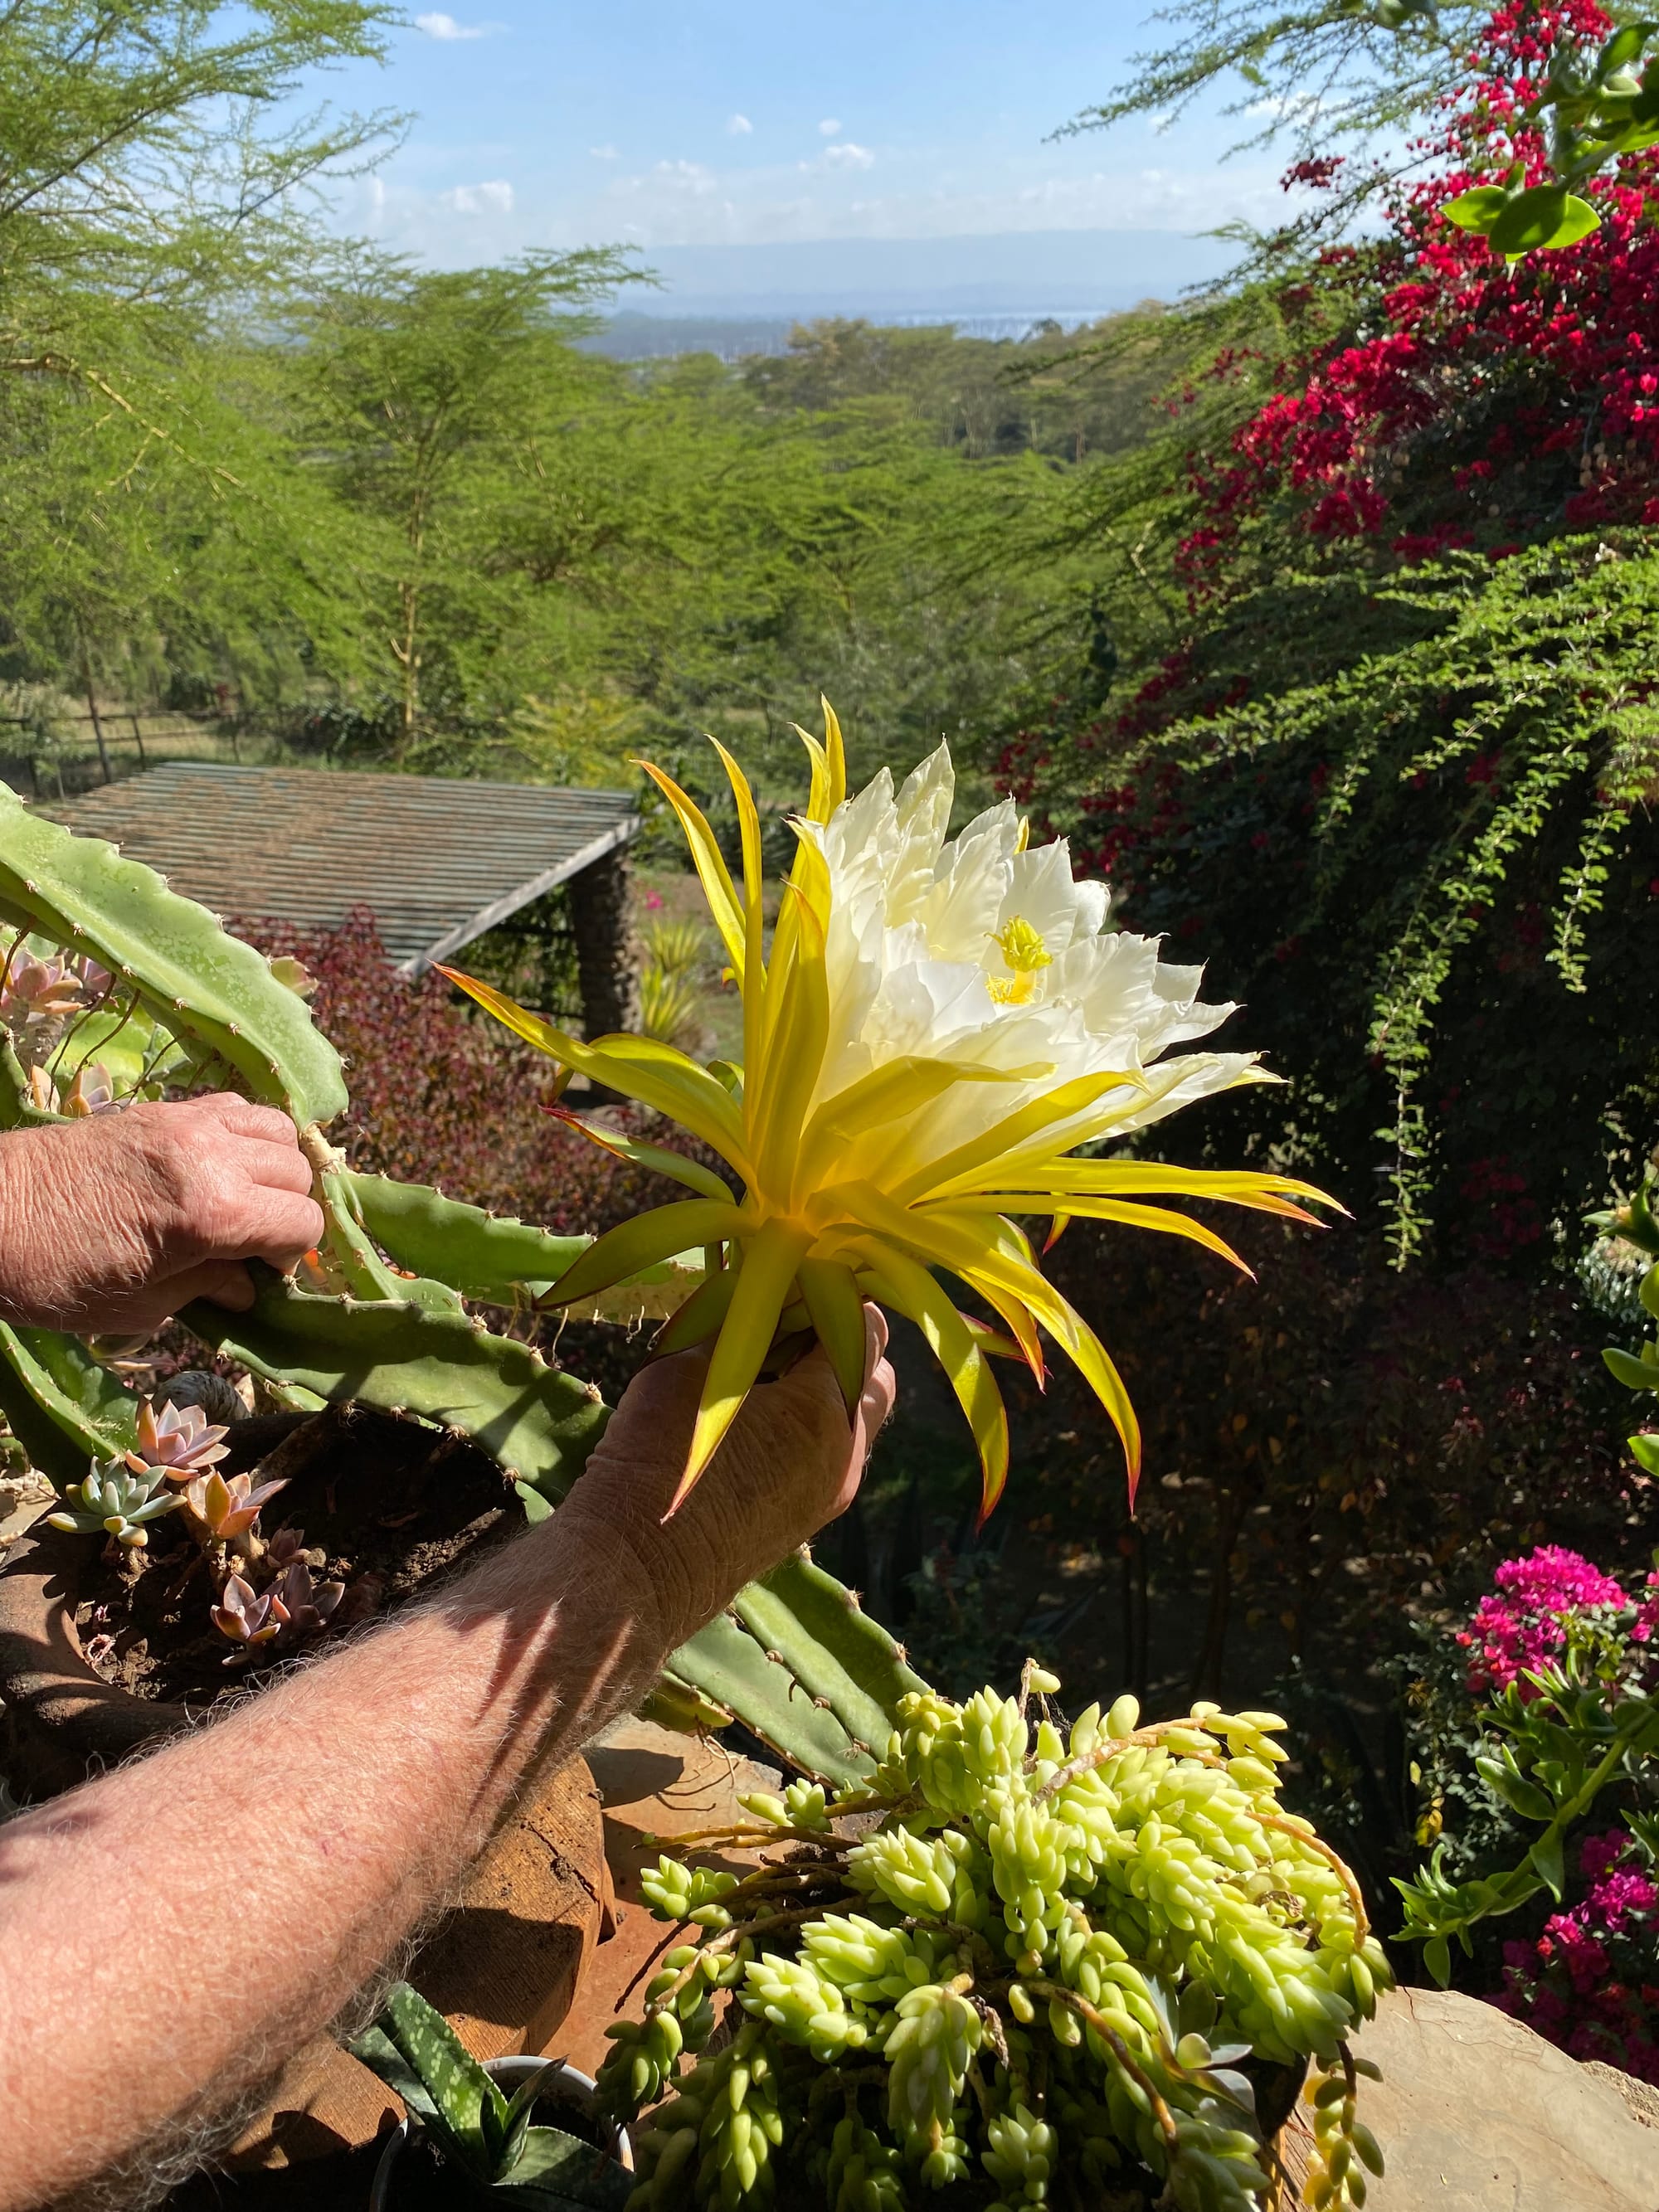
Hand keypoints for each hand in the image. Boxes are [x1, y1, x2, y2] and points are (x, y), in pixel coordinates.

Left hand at [0, 1094, 324, 1335]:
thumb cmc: (55, 1275)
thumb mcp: (140, 1305)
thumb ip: (209, 1288)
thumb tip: (247, 1284)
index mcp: (212, 1213)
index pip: (301, 1223)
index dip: (291, 1257)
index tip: (262, 1275)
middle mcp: (211, 1157)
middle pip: (297, 1173)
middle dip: (287, 1212)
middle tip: (251, 1243)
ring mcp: (187, 1124)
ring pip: (277, 1130)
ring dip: (274, 1167)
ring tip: (244, 1198)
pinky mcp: (163, 1109)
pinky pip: (235, 1107)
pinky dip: (244, 1134)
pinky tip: (219, 1164)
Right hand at [554, 1307, 894, 1650]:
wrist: (634, 1569)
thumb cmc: (654, 1455)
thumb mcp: (687, 1364)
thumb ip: (732, 1318)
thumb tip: (755, 1278)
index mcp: (828, 1408)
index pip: (868, 1328)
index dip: (833, 1295)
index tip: (792, 1280)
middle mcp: (847, 1453)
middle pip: (876, 1376)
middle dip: (842, 1343)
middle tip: (782, 1325)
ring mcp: (832, 1493)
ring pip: (856, 1419)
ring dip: (826, 1387)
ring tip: (763, 1374)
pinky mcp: (808, 1519)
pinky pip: (830, 1455)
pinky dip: (809, 1426)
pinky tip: (755, 1419)